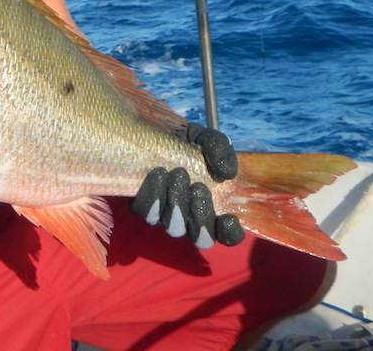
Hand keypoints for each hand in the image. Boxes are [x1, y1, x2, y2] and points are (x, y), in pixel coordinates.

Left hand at [129, 124, 243, 248]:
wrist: (154, 134)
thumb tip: (227, 173)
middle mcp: (191, 217)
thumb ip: (221, 151)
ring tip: (178, 174)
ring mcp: (166, 214)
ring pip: (174, 228)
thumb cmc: (188, 143)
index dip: (229, 233)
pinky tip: (158, 173)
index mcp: (214, 205)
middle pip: (201, 238)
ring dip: (178, 204)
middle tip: (198, 187)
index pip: (227, 234)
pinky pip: (146, 212)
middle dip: (201, 216)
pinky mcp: (143, 206)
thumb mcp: (207, 140)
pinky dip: (153, 195)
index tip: (228, 217)